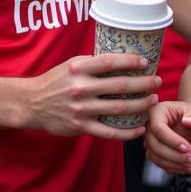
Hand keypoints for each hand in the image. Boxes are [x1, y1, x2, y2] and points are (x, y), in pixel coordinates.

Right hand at [25, 53, 159, 139]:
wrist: (32, 103)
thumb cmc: (56, 81)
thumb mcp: (71, 65)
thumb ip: (92, 64)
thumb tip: (121, 59)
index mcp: (78, 68)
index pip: (109, 62)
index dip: (130, 61)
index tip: (145, 62)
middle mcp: (80, 87)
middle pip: (120, 86)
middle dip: (143, 84)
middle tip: (157, 81)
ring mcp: (81, 109)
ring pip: (119, 109)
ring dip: (140, 105)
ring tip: (152, 100)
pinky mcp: (81, 127)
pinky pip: (109, 132)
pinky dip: (127, 132)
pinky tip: (140, 128)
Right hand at [144, 99, 190, 172]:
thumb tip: (189, 122)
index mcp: (158, 111)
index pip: (158, 128)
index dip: (172, 140)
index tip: (188, 148)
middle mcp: (151, 125)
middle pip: (154, 144)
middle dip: (174, 155)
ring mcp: (152, 140)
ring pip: (156, 156)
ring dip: (174, 164)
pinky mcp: (156, 152)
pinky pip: (160, 163)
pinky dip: (174, 168)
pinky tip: (187, 167)